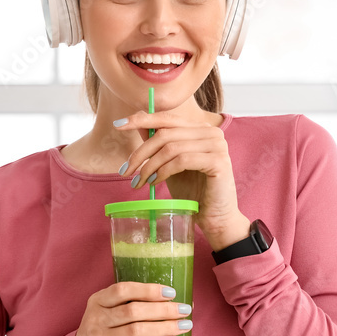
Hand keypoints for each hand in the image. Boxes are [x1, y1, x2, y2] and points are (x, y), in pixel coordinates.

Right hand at [75, 281, 191, 335]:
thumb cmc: (104, 332)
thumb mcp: (108, 313)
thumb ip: (133, 305)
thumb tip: (176, 301)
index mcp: (98, 301)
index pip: (122, 290)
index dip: (148, 289)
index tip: (171, 292)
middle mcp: (95, 319)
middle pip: (133, 311)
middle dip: (164, 310)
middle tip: (185, 310)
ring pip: (136, 331)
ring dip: (164, 327)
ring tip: (184, 326)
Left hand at [113, 110, 248, 246]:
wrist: (215, 217)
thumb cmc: (193, 192)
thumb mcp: (170, 164)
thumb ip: (159, 144)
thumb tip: (137, 124)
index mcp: (201, 129)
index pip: (167, 118)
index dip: (142, 120)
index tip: (118, 126)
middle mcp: (212, 132)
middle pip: (166, 133)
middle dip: (141, 152)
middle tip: (125, 171)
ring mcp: (217, 145)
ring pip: (171, 147)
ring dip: (149, 165)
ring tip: (139, 181)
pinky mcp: (218, 161)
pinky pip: (182, 160)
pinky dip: (163, 171)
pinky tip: (154, 183)